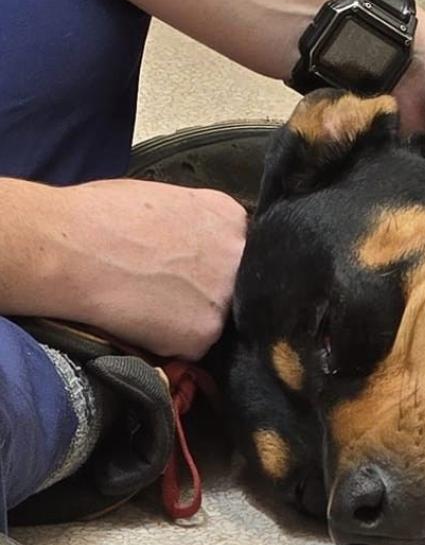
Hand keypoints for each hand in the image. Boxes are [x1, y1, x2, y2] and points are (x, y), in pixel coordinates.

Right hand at [51, 181, 246, 359]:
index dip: (212, 262)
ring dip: (188, 316)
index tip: (191, 269)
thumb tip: (193, 245)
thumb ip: (194, 226)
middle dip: (207, 289)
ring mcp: (226, 295)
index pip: (238, 248)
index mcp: (228, 216)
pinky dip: (169, 340)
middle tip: (167, 290)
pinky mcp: (206, 332)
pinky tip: (140, 321)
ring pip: (214, 315)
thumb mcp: (164, 201)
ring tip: (147, 303)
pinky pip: (193, 344)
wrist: (67, 250)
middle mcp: (238, 254)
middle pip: (235, 282)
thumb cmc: (99, 217)